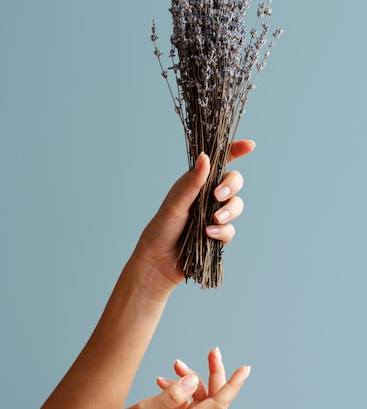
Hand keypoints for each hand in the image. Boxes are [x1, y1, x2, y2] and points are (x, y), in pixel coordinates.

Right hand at [53, 351, 249, 408]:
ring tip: (174, 364)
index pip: (218, 404)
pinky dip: (176, 389)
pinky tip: (161, 381)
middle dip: (212, 373)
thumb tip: (194, 380)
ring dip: (189, 379)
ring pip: (197, 399)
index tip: (245, 368)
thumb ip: (170, 395)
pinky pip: (183, 404)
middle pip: (211, 398)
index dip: (233, 384)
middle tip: (213, 350)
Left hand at [134, 140, 254, 289]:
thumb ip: (192, 183)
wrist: (158, 262)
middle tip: (218, 195)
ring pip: (236, 205)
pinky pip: (230, 229)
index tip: (249, 146)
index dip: (235, 151)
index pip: (219, 162)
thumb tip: (205, 157)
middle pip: (234, 182)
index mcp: (196, 183)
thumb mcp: (175, 204)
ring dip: (229, 210)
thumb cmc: (160, 229)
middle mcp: (207, 196)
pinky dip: (222, 231)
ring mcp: (214, 215)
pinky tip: (209, 235)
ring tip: (215, 219)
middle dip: (232, 185)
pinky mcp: (218, 235)